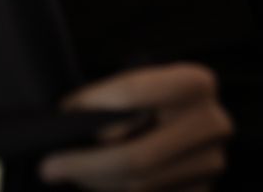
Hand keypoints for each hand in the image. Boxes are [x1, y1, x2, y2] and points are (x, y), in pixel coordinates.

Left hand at [39, 64, 231, 190]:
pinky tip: (99, 182)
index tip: (62, 115)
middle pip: (136, 156)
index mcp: (197, 82)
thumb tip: (70, 122)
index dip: (93, 104)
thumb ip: (112, 100)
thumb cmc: (148, 102)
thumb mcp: (136, 85)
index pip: (133, 91)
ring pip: (139, 187)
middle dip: (85, 164)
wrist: (185, 126)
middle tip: (48, 167)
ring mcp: (212, 165)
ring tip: (73, 172)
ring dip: (97, 182)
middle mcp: (213, 123)